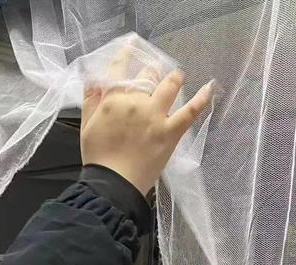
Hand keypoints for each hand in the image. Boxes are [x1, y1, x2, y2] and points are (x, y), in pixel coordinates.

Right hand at [80, 50, 213, 195]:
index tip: (130, 48)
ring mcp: (156, 116)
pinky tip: (210, 87)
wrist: (112, 185)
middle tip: (152, 77)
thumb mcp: (86, 127)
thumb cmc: (98, 158)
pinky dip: (202, 98)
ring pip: (170, 85)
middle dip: (150, 73)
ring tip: (176, 76)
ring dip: (174, 77)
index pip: (120, 69)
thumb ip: (91, 101)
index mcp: (114, 100)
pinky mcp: (171, 132)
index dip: (125, 56)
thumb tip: (95, 81)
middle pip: (147, 75)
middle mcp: (137, 102)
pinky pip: (191, 111)